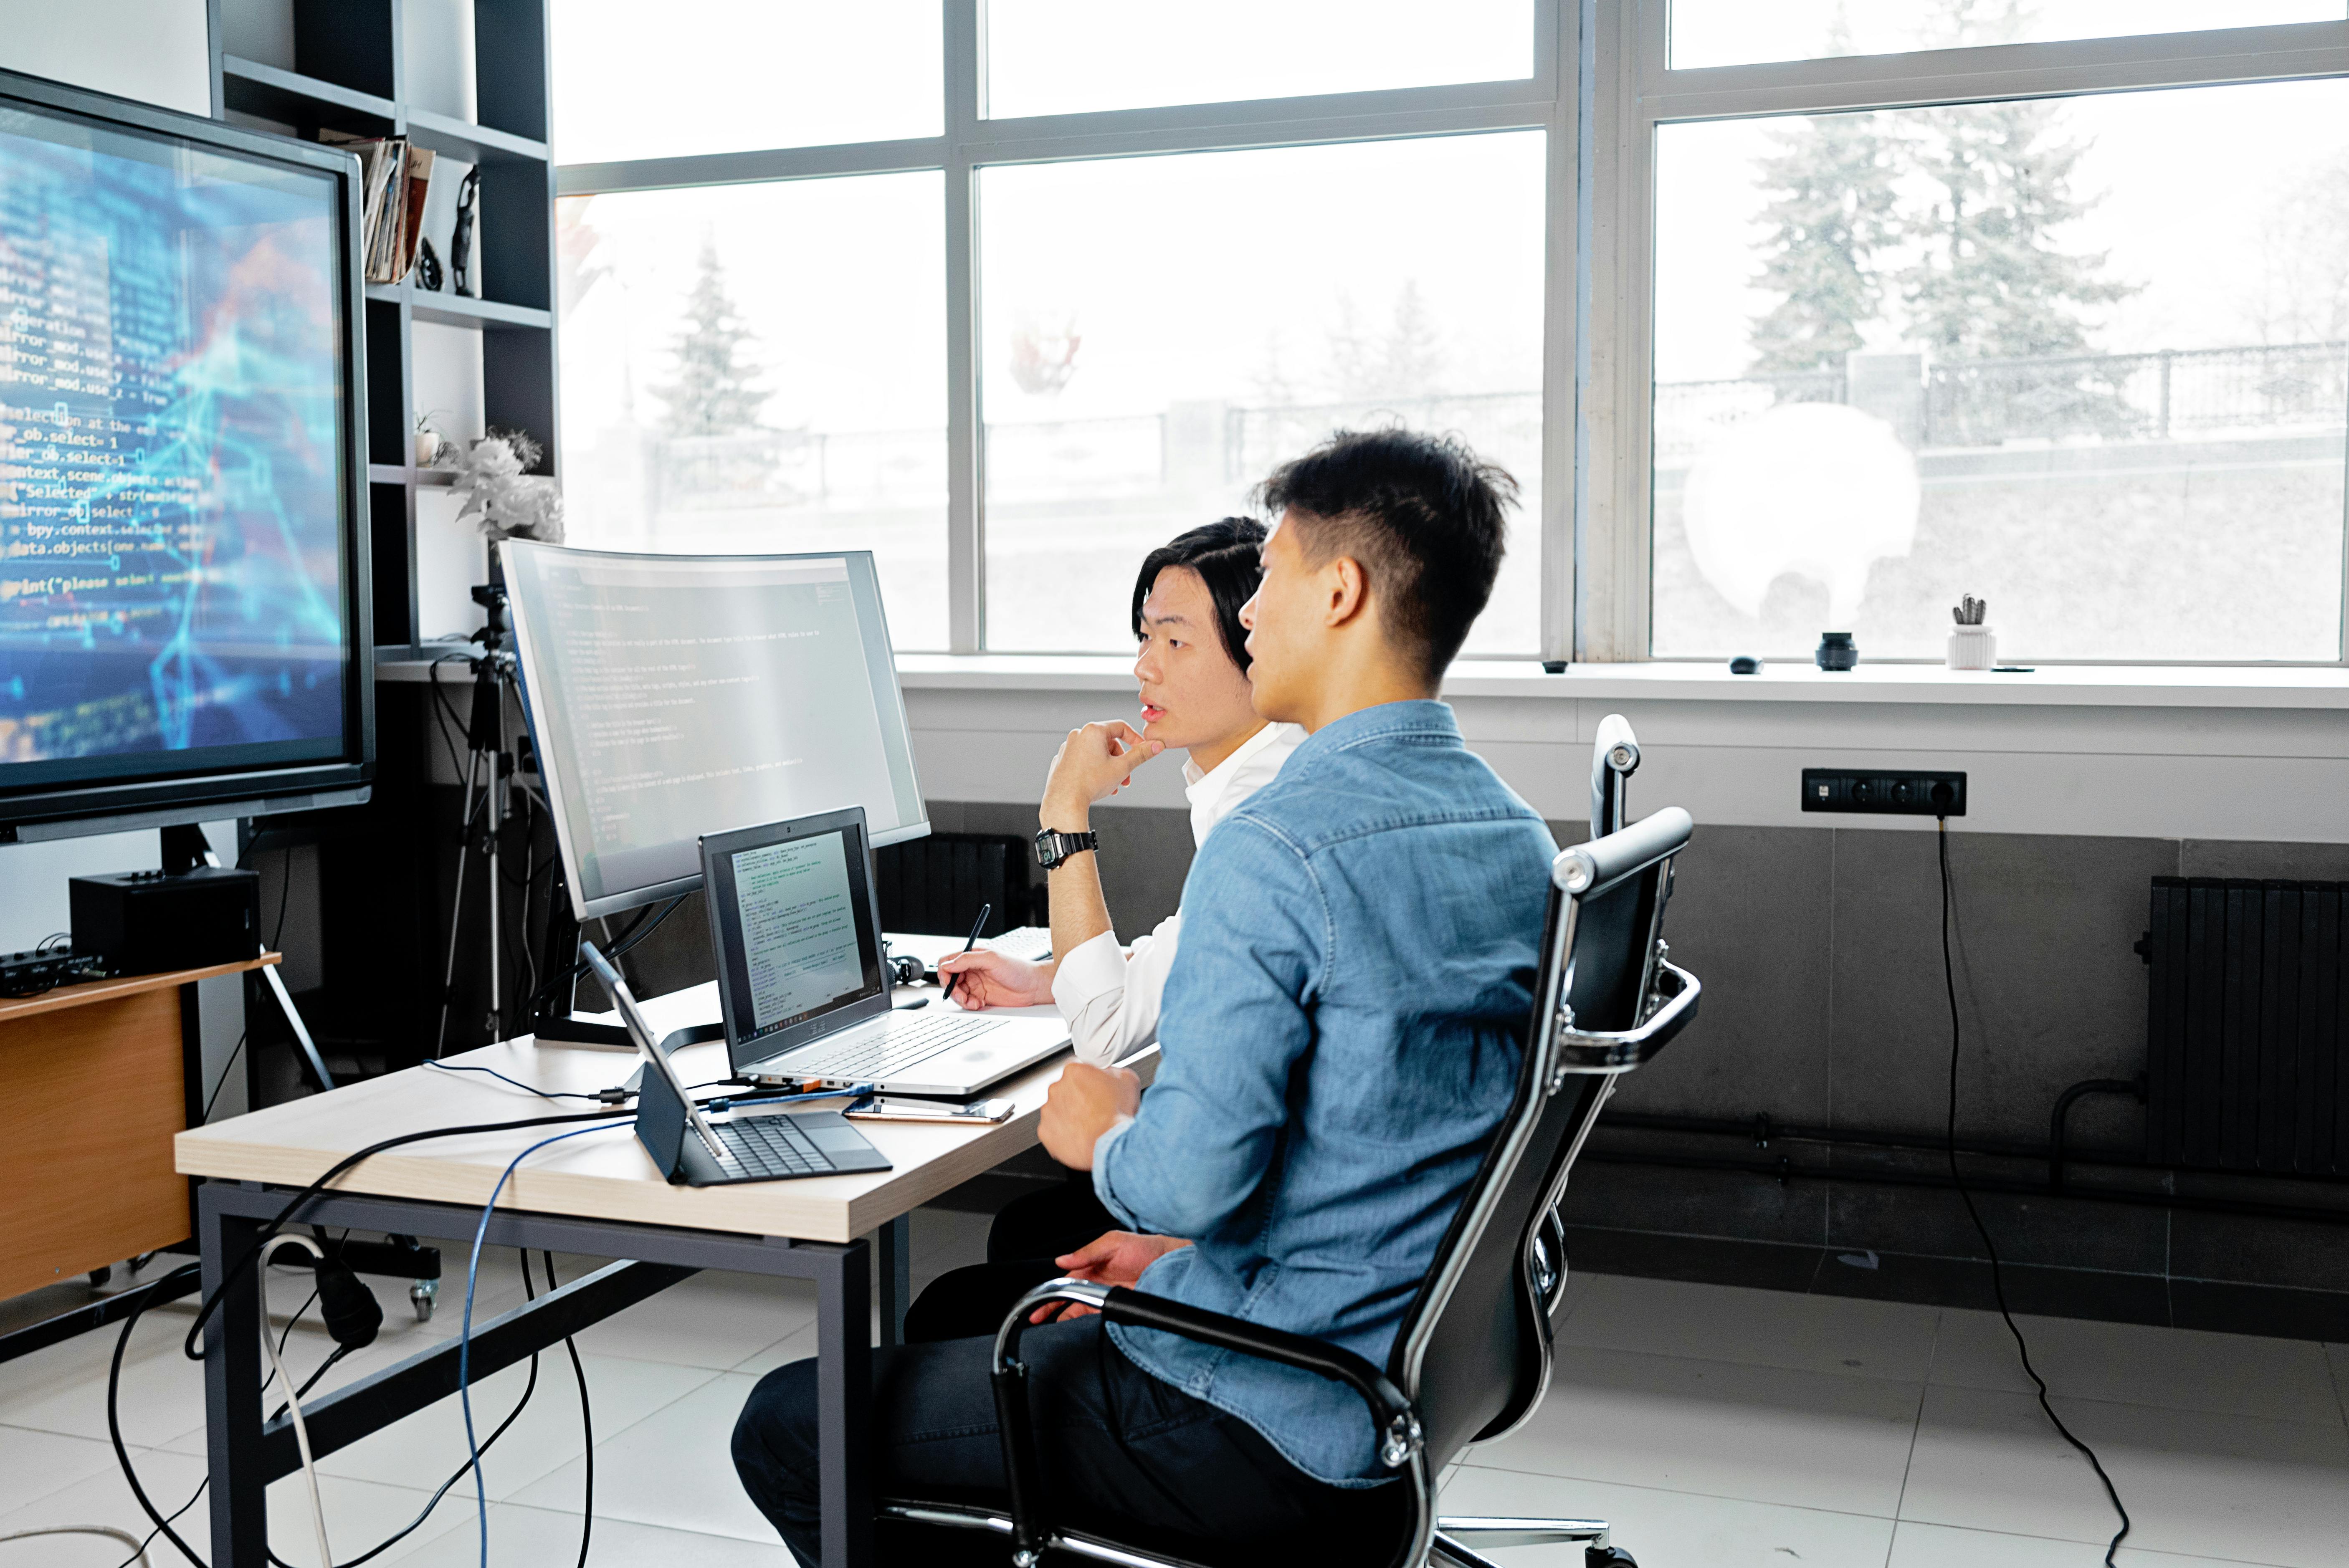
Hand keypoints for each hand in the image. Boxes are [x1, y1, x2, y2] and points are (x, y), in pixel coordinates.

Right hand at [932, 950, 1053, 1009]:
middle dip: (952, 990)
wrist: (1033, 987)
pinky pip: (966, 1003)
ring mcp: (976, 984)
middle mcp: (972, 970)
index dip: (945, 972)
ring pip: (956, 993)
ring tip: (973, 1002)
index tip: (950, 981)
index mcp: (972, 957)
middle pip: (949, 980)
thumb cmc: (1018, 969)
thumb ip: (968, 959)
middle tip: (962, 996)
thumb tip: (948, 964)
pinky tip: (979, 1004)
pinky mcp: (981, 996)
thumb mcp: (992, 959)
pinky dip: (969, 1005)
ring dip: (961, 999)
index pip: (948, 962)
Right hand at [1030, 1230, 1190, 1322]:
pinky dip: (1085, 1326)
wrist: (1172, 1264)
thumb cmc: (1146, 1247)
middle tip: (1036, 1319)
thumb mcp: (1113, 1242)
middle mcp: (1096, 1283)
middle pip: (1068, 1299)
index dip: (1049, 1293)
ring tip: (1053, 1329)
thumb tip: (1062, 1259)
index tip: (1036, 1303)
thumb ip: (1087, 1252)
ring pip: (1079, 1312)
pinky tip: (1077, 1330)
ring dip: (1066, 1319)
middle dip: (1050, 1309)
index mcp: (1090, 1265)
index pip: (1064, 1281)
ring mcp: (1107, 1298)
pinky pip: (1097, 1320)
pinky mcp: (1119, 1309)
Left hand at [1038, 1062, 1141, 1169]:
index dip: (1087, 1079)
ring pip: (1057, 1110)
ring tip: (1087, 1125)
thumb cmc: (1118, 1114)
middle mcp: (1056, 1088)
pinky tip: (1078, 1136)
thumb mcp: (1128, 1080)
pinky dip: (1062, 1133)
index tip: (1093, 1088)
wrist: (1112, 1143)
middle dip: (1076, 1098)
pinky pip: (1051, 1130)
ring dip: (1068, 1115)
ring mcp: (1048, 1111)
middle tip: (1093, 1109)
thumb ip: (1113, 1071)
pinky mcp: (1045, 1131)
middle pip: (1064, 1089)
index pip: (1076, 1069)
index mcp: (1074, 1071)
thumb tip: (1111, 1074)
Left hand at [1041, 721, 1163, 830]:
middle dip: (1120, 760)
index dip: (1136, 739)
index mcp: (1093, 731)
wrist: (1064, 802)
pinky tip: (1096, 785)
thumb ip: (1141, 754)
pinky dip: (1093, 769)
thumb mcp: (1122, 767)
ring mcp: (1067, 747)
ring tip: (1112, 785)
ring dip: (1108, 767)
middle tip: (1125, 778)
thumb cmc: (1090, 783)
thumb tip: (1156, 745)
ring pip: (1096, 753)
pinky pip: (1083, 760)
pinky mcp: (1061, 760)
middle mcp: (1078, 735)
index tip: (1142, 750)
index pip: (1121, 727)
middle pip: (1108, 742)